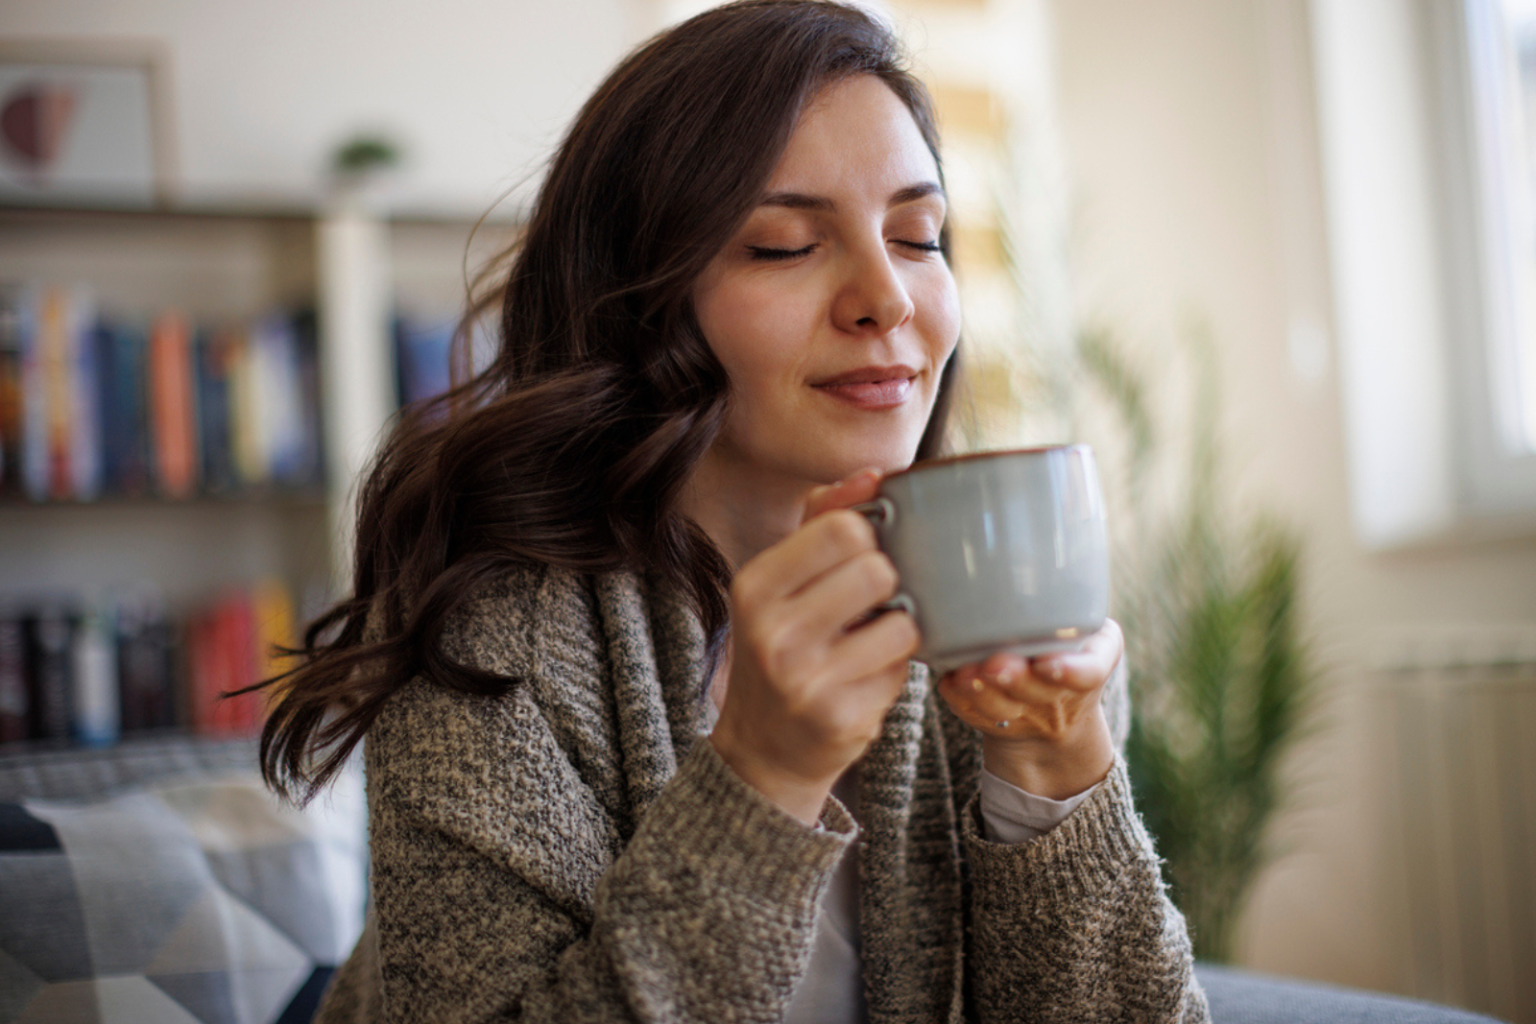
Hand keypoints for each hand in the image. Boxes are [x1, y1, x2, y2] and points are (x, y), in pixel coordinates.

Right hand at [709, 469, 919, 824]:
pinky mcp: (842, 718)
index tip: (861, 554)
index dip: (868, 535)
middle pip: (877, 569)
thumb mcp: (781, 580)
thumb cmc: (783, 644)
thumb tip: (874, 475)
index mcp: (755, 585)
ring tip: (872, 640)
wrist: (764, 745)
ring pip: (903, 622)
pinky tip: (867, 676)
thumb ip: (822, 518)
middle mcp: (773, 633)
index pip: (842, 528)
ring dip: (899, 627)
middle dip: (887, 581)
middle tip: (870, 602)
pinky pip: (905, 669)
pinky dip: (896, 668)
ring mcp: (806, 681)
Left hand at [937, 619, 1121, 799]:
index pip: (1090, 672)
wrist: (1057, 711)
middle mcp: (1067, 698)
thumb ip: (1066, 612)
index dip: (1070, 671)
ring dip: (981, 693)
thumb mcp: (1088, 630)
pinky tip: (947, 682)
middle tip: (993, 664)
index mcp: (1095, 661)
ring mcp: (1033, 719)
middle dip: (1013, 678)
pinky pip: (977, 717)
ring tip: (964, 673)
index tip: (1049, 665)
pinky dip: (959, 701)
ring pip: (1004, 710)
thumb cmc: (1067, 648)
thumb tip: (1024, 571)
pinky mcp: (999, 728)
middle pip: (1040, 692)